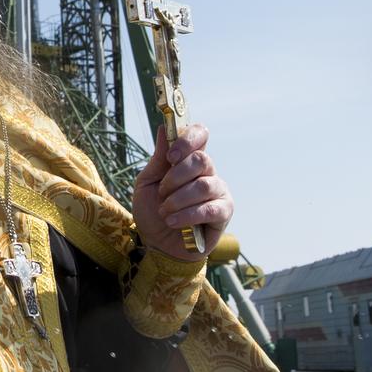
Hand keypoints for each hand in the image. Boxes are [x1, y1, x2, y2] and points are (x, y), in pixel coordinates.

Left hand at [131, 123, 232, 258]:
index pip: (200, 134)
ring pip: (203, 185)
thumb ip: (158, 158)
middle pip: (202, 159)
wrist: (157, 244)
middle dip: (176, 177)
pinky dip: (187, 215)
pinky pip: (209, 208)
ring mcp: (218, 191)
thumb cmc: (152, 211)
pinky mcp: (224, 212)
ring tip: (165, 212)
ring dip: (178, 200)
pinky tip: (173, 222)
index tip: (171, 155)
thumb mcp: (147, 182)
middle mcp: (207, 172)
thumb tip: (164, 127)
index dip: (189, 139)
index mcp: (189, 159)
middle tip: (162, 193)